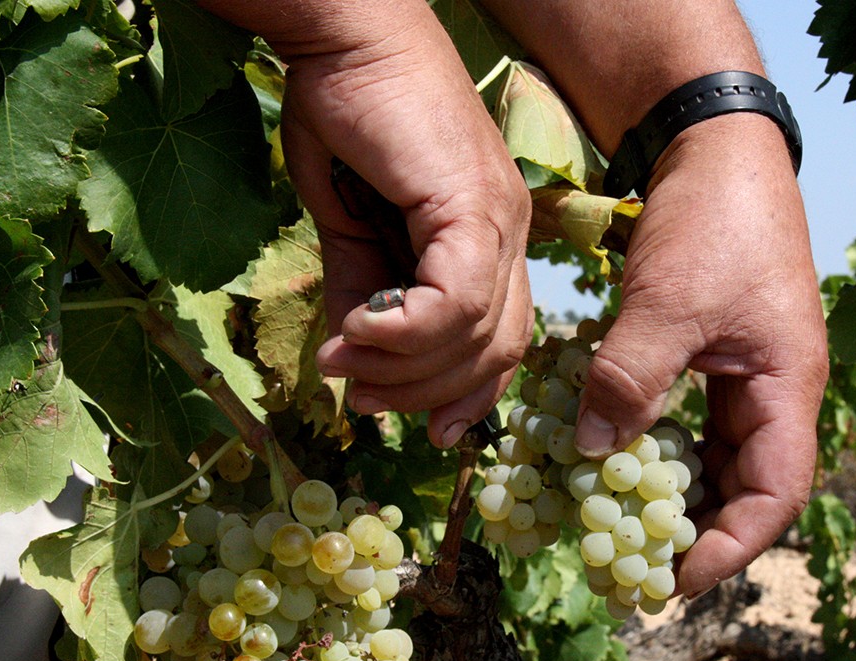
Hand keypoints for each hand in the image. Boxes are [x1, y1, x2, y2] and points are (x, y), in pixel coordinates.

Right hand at [264, 3, 532, 447]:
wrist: (346, 36)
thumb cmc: (348, 121)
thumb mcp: (351, 228)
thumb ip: (361, 294)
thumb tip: (351, 360)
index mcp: (490, 240)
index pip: (501, 340)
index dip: (465, 393)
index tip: (421, 426)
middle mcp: (510, 233)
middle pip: (497, 351)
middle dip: (428, 392)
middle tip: (364, 398)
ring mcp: (499, 217)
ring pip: (478, 334)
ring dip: (405, 367)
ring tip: (345, 364)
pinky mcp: (473, 203)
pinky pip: (456, 300)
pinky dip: (406, 331)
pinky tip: (359, 331)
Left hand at [573, 115, 828, 595]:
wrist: (714, 145)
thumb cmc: (711, 220)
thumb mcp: (667, 304)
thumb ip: (629, 381)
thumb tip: (589, 455)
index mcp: (788, 387)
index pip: (777, 495)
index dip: (730, 547)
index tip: (672, 579)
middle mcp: (774, 391)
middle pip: (746, 486)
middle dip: (696, 530)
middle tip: (633, 563)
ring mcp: (744, 373)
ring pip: (715, 456)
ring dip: (672, 491)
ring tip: (617, 523)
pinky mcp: (712, 354)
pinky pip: (689, 419)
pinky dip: (654, 443)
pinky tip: (612, 454)